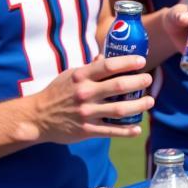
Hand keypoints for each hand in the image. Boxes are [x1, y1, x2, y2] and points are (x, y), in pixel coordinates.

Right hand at [26, 55, 152, 143]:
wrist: (37, 117)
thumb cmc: (57, 93)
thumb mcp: (70, 75)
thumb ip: (89, 68)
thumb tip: (105, 56)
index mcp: (81, 77)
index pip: (109, 66)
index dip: (128, 62)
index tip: (141, 61)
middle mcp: (85, 93)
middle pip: (119, 86)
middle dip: (139, 82)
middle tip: (148, 80)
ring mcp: (87, 113)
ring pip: (120, 110)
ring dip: (139, 106)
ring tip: (149, 102)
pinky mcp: (87, 130)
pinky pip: (112, 131)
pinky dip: (127, 131)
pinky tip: (138, 128)